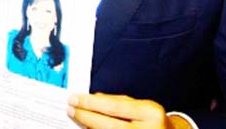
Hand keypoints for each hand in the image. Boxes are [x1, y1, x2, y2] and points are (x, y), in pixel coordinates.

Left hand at [67, 93, 191, 128]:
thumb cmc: (154, 121)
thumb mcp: (142, 106)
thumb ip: (120, 102)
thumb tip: (93, 99)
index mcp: (150, 113)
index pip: (115, 108)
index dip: (92, 104)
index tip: (76, 99)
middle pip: (109, 125)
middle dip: (86, 116)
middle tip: (71, 109)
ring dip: (89, 127)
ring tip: (77, 118)